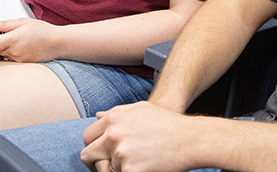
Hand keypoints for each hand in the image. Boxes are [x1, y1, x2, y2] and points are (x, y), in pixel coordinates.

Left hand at [0, 18, 61, 61]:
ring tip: (19, 40)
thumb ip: (5, 24)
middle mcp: (14, 52)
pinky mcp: (22, 64)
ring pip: (4, 54)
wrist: (57, 43)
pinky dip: (14, 53)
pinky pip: (12, 59)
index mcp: (13, 40)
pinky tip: (23, 47)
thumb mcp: (23, 22)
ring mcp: (18, 60)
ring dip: (7, 48)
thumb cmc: (42, 31)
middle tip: (10, 34)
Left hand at [80, 102, 195, 171]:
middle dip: (95, 163)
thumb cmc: (167, 123)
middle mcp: (113, 135)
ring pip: (105, 170)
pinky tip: (142, 167)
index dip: (92, 147)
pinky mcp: (130, 170)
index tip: (99, 154)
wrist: (189, 138)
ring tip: (132, 164)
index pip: (87, 136)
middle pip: (87, 155)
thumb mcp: (140, 109)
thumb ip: (116, 112)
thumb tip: (98, 116)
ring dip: (116, 169)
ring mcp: (120, 153)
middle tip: (106, 168)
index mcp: (113, 118)